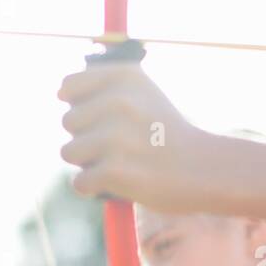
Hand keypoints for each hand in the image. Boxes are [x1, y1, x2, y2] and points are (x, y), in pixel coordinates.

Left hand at [57, 60, 204, 210]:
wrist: (204, 169)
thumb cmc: (167, 133)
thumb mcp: (144, 93)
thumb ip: (105, 86)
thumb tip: (61, 91)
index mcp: (123, 77)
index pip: (68, 87)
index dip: (79, 106)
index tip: (100, 118)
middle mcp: (118, 101)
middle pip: (68, 122)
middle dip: (87, 137)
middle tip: (120, 145)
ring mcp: (115, 137)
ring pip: (69, 152)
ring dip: (88, 163)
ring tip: (120, 163)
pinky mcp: (114, 170)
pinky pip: (80, 182)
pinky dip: (94, 188)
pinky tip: (120, 182)